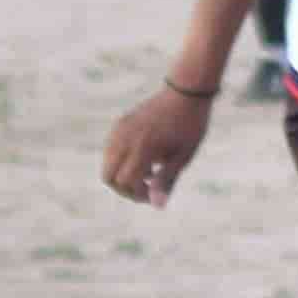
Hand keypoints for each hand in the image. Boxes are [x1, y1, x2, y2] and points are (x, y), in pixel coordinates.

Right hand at [101, 84, 212, 205]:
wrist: (185, 92)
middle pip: (108, 176)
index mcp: (143, 147)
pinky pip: (111, 150)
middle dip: (124, 189)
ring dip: (122, 175)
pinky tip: (145, 159)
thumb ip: (166, 180)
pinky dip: (122, 161)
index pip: (125, 182)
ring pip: (107, 163)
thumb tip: (156, 206)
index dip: (137, 195)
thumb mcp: (183, 156)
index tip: (154, 195)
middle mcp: (126, 138)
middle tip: (146, 190)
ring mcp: (120, 129)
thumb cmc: (190, 126)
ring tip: (149, 172)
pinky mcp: (120, 124)